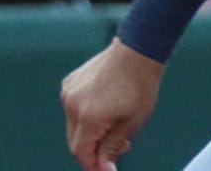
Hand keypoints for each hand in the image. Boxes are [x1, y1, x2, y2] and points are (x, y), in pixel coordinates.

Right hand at [62, 38, 165, 170]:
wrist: (138, 51)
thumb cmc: (141, 85)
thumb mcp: (132, 122)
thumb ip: (113, 147)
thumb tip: (103, 168)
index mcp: (88, 117)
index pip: (82, 153)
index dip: (93, 166)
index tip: (107, 170)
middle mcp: (72, 105)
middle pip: (76, 141)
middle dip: (94, 150)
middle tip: (119, 148)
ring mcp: (68, 92)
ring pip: (74, 126)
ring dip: (91, 133)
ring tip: (117, 124)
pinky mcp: (69, 83)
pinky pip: (74, 109)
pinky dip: (87, 116)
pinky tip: (107, 108)